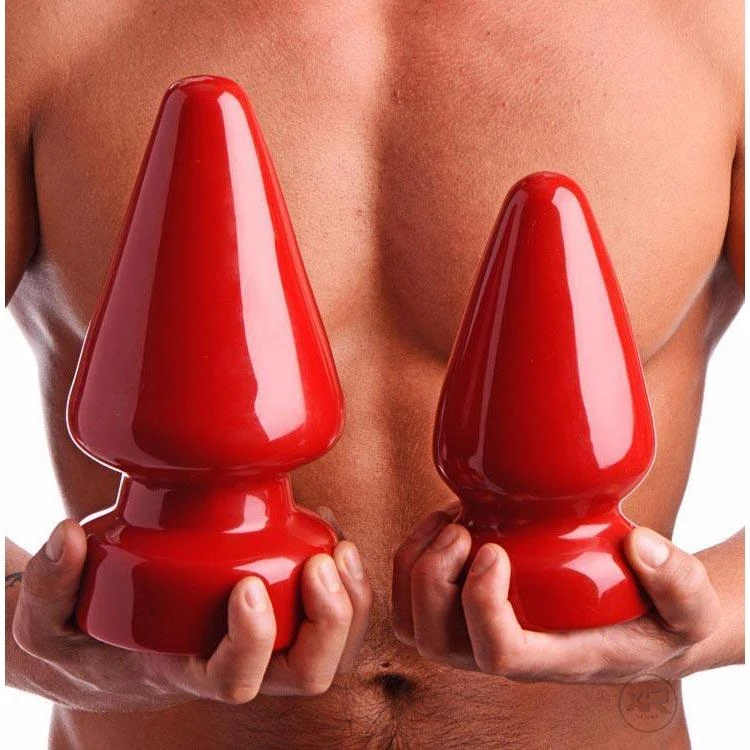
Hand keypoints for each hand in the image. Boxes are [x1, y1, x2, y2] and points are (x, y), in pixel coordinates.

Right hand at [12, 517, 371, 710]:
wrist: (110, 629)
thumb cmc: (82, 628)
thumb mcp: (46, 617)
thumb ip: (49, 583)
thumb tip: (68, 535)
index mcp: (186, 670)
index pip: (234, 681)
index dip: (253, 643)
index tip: (246, 584)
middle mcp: (237, 658)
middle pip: (308, 674)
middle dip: (329, 624)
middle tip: (321, 563)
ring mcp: (266, 633)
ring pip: (335, 645)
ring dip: (353, 599)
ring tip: (340, 545)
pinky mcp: (280, 602)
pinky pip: (334, 603)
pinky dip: (344, 569)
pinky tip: (327, 524)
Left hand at [392, 506, 720, 682]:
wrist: (636, 615)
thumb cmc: (658, 614)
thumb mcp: (690, 604)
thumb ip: (679, 581)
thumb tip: (640, 546)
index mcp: (554, 656)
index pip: (499, 653)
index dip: (482, 603)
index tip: (496, 548)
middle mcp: (506, 652)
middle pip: (437, 640)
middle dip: (435, 580)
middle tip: (463, 529)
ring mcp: (478, 633)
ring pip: (413, 623)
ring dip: (415, 566)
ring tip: (450, 521)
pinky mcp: (464, 608)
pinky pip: (410, 597)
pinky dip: (411, 557)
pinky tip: (446, 520)